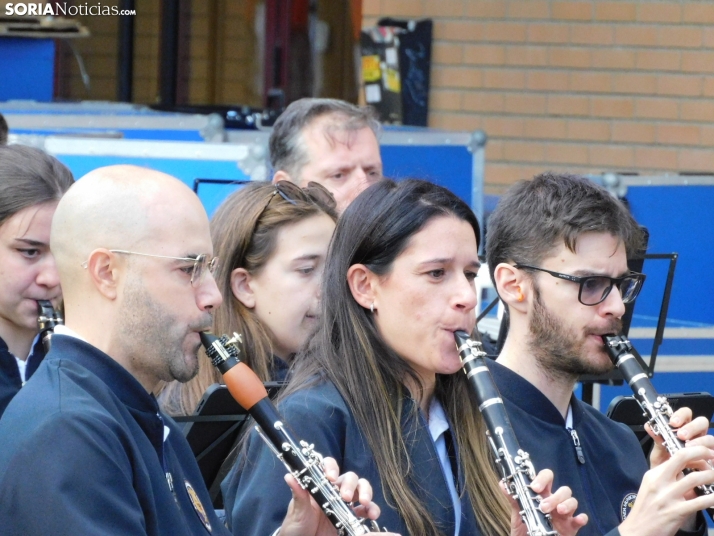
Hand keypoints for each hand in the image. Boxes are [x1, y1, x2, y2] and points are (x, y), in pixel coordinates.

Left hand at [278, 457, 400, 535]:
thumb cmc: (296, 526)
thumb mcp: (296, 512)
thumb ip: (298, 495)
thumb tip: (289, 476)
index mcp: (319, 485)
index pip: (328, 467)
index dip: (332, 467)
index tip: (331, 477)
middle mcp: (333, 491)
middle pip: (349, 477)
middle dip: (350, 484)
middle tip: (346, 497)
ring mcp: (344, 504)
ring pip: (361, 489)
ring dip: (366, 492)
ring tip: (365, 503)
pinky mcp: (351, 518)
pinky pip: (366, 510)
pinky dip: (372, 509)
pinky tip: (372, 515)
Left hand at [508, 469, 587, 535]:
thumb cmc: (526, 528)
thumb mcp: (518, 514)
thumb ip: (514, 499)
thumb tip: (502, 483)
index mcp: (542, 495)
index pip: (547, 478)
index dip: (543, 478)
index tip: (535, 487)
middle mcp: (555, 502)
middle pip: (563, 489)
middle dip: (554, 496)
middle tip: (543, 506)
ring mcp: (564, 514)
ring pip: (572, 501)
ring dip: (566, 504)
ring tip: (557, 512)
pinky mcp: (571, 527)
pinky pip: (581, 519)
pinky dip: (581, 517)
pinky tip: (577, 520)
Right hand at [619, 445, 713, 535]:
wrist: (638, 531)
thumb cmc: (647, 510)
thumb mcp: (651, 488)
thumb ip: (667, 477)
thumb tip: (687, 468)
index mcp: (653, 474)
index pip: (675, 454)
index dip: (693, 451)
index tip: (704, 453)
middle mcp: (659, 482)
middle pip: (682, 457)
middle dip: (702, 453)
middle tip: (713, 456)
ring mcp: (668, 497)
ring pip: (695, 478)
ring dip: (711, 476)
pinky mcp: (676, 512)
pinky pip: (700, 501)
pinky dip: (712, 498)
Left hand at [649, 406, 713, 469]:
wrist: (672, 488)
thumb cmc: (666, 468)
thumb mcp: (659, 455)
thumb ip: (657, 441)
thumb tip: (649, 426)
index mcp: (683, 430)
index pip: (686, 414)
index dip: (681, 415)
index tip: (673, 422)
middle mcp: (697, 436)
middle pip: (702, 422)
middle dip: (692, 427)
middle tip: (681, 436)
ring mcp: (707, 448)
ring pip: (710, 439)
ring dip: (700, 442)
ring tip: (689, 449)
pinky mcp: (712, 461)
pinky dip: (710, 458)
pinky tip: (704, 463)